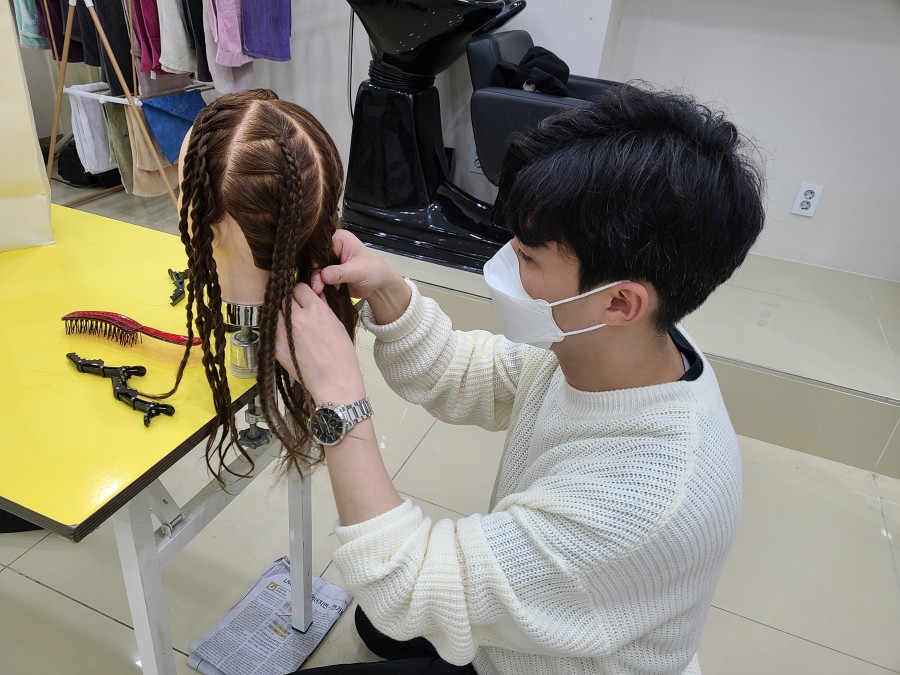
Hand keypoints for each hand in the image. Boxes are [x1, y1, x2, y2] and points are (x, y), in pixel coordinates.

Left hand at [275, 283, 364, 404]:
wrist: (333, 381)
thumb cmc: (341, 355)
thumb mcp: (337, 324)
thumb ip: (323, 306)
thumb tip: (314, 295)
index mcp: (316, 309)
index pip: (299, 288)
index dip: (301, 292)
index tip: (301, 297)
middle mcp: (297, 318)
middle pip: (284, 298)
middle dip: (289, 301)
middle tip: (294, 309)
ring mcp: (283, 332)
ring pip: (273, 311)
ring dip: (279, 313)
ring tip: (286, 321)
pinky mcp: (275, 346)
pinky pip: (269, 329)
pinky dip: (274, 328)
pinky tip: (282, 333)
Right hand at [309, 230, 411, 324]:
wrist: (378, 286)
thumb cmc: (374, 271)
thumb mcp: (358, 270)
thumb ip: (340, 272)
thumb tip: (324, 275)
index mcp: (339, 239)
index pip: (321, 245)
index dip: (316, 257)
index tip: (316, 269)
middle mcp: (332, 248)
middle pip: (315, 258)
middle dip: (315, 273)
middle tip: (317, 286)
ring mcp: (330, 262)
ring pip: (316, 270)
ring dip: (317, 282)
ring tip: (319, 290)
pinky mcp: (329, 274)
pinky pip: (319, 280)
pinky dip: (320, 286)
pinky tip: (321, 292)